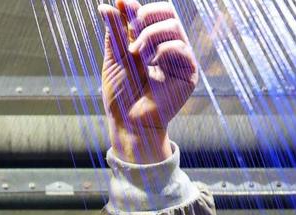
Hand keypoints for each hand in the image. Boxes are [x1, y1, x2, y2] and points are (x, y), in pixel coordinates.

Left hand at [98, 1, 199, 163]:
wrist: (127, 121)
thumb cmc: (121, 93)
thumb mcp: (115, 57)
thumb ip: (115, 31)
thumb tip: (108, 4)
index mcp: (151, 41)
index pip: (153, 13)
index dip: (139, 7)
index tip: (123, 5)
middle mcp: (167, 47)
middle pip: (168, 13)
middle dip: (146, 16)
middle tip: (131, 31)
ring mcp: (179, 59)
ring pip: (174, 27)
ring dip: (151, 35)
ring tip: (136, 54)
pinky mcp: (188, 73)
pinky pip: (181, 47)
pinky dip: (163, 50)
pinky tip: (151, 64)